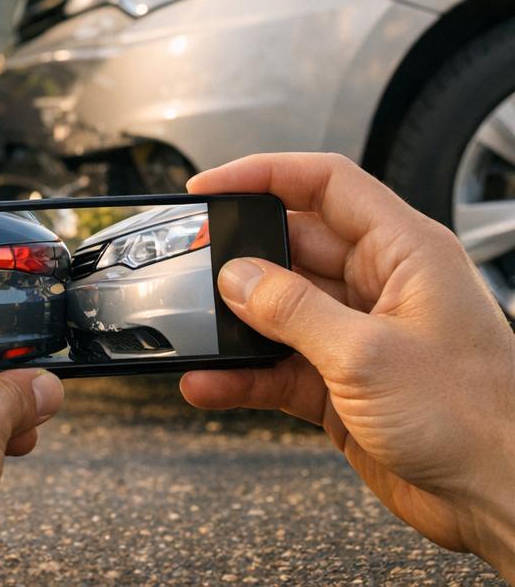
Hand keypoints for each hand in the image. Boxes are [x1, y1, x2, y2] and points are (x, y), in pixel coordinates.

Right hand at [180, 153, 514, 574]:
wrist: (502, 498)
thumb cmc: (474, 420)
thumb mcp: (368, 355)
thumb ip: (292, 310)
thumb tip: (236, 277)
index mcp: (405, 252)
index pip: (325, 184)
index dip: (264, 176)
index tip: (210, 188)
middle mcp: (381, 285)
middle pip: (292, 247)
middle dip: (239, 257)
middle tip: (190, 266)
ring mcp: (360, 336)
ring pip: (279, 310)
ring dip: (235, 325)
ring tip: (194, 332)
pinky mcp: (343, 384)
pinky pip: (278, 366)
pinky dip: (242, 375)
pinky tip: (211, 383)